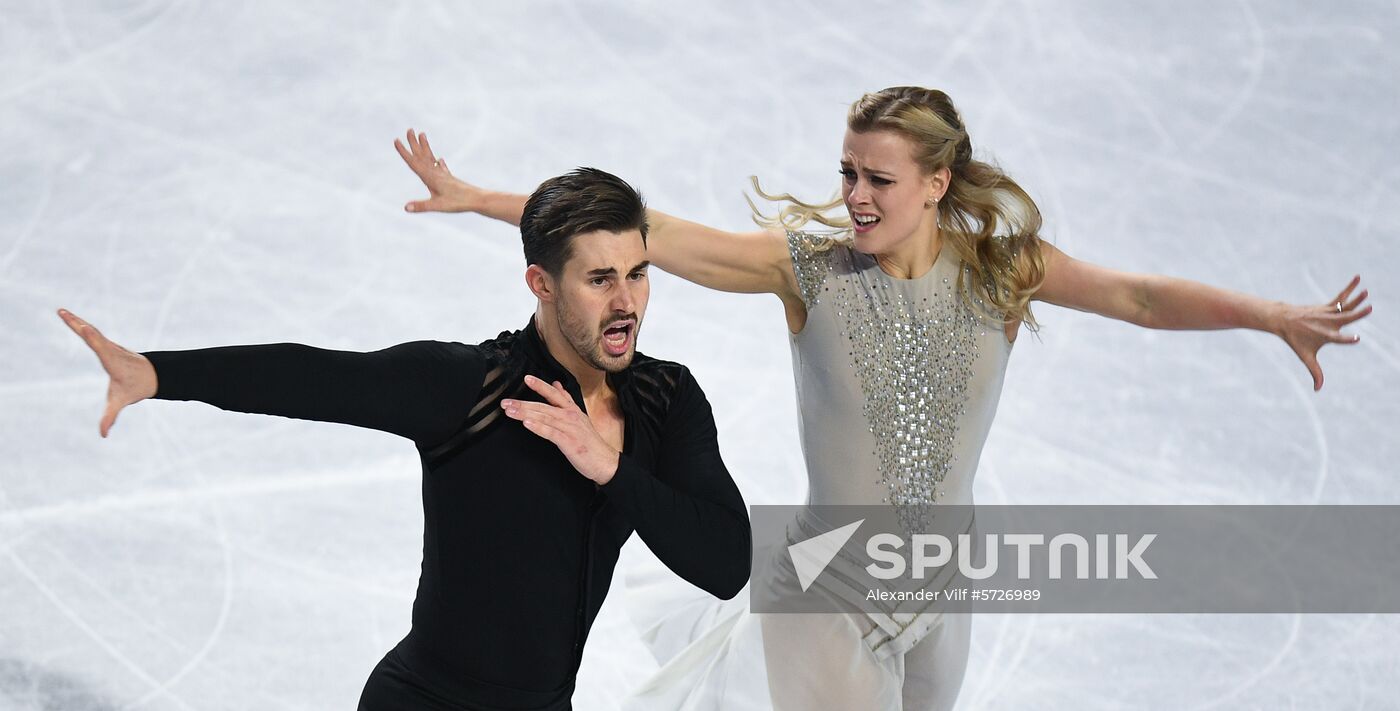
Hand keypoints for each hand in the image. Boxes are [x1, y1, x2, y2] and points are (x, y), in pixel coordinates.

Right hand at [57, 308, 157, 436]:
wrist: (151, 374)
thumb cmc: (134, 388)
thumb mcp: (121, 401)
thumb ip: (111, 416)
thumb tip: (103, 434)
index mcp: (113, 362)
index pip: (102, 348)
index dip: (93, 338)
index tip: (84, 327)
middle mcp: (111, 349)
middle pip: (93, 335)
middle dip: (78, 324)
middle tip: (63, 313)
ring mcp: (109, 344)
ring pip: (91, 330)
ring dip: (76, 320)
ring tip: (61, 311)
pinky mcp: (106, 343)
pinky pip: (91, 331)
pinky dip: (80, 323)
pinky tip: (70, 317)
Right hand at [394, 128, 479, 212]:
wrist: (478, 200)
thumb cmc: (459, 203)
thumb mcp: (438, 206)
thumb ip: (421, 206)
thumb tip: (406, 207)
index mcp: (431, 178)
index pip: (414, 163)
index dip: (404, 152)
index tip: (396, 140)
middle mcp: (437, 174)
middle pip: (422, 156)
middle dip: (414, 143)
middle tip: (409, 129)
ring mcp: (444, 176)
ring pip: (431, 159)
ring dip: (425, 147)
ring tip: (422, 134)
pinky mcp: (451, 180)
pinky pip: (442, 168)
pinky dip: (439, 163)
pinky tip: (440, 160)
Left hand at [500, 375, 620, 483]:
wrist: (605, 461)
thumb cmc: (590, 442)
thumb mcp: (579, 417)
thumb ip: (566, 400)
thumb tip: (556, 385)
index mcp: (572, 410)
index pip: (554, 394)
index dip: (541, 385)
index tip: (527, 378)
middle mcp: (570, 416)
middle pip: (544, 406)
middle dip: (523, 403)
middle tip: (506, 402)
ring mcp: (569, 428)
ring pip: (544, 418)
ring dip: (525, 413)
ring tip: (510, 411)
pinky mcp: (568, 442)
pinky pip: (551, 433)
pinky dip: (538, 428)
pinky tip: (527, 424)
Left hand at [1275, 275, 1371, 390]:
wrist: (1281, 320)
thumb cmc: (1295, 340)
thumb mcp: (1306, 356)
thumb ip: (1315, 372)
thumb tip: (1317, 389)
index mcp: (1325, 336)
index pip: (1338, 339)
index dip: (1346, 339)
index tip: (1356, 338)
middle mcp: (1327, 323)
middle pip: (1345, 318)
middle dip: (1357, 314)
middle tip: (1369, 308)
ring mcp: (1327, 313)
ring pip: (1345, 305)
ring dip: (1356, 298)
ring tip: (1366, 292)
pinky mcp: (1326, 305)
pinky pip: (1340, 296)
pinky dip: (1349, 288)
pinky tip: (1357, 278)